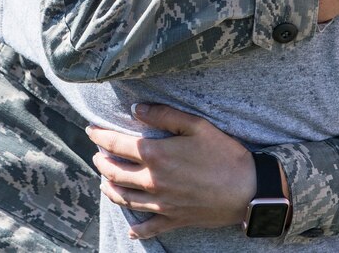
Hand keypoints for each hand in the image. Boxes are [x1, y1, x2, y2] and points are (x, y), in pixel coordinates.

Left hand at [86, 104, 255, 239]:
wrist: (248, 190)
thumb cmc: (225, 154)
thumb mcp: (197, 126)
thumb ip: (165, 115)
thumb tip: (137, 109)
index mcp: (156, 155)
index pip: (117, 144)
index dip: (100, 136)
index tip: (91, 130)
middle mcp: (152, 181)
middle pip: (115, 173)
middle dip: (102, 162)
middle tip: (97, 155)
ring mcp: (161, 203)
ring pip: (125, 198)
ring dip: (110, 189)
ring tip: (105, 182)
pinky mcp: (173, 219)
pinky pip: (149, 227)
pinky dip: (137, 229)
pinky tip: (132, 228)